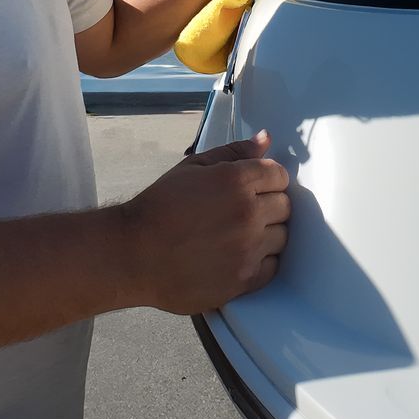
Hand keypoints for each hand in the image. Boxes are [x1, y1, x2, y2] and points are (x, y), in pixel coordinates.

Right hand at [118, 131, 290, 313]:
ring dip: (266, 234)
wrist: (133, 254)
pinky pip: (272, 266)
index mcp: (236, 180)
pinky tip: (237, 255)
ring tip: (236, 235)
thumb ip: (233, 152)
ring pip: (281, 237)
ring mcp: (248, 249)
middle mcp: (248, 213)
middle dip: (268, 205)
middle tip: (240, 211)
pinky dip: (261, 261)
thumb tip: (265, 139)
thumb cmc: (158, 208)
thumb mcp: (192, 168)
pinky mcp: (245, 279)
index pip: (279, 174)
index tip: (253, 187)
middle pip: (285, 206)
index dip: (267, 179)